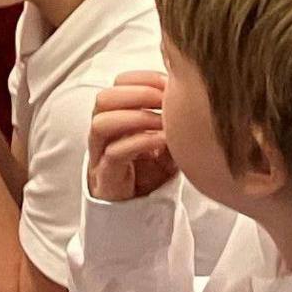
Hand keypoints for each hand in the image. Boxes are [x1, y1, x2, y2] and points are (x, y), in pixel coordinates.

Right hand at [86, 68, 175, 202]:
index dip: (142, 79)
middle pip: (104, 100)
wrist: (139, 211)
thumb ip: (172, 118)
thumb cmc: (151, 171)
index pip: (118, 85)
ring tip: (162, 121)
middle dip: (136, 93)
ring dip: (135, 117)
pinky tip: (160, 141)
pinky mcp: (106, 176)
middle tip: (163, 99)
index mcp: (116, 116)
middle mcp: (104, 133)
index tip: (168, 81)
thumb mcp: (167, 138)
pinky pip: (115, 154)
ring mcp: (101, 154)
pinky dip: (139, 142)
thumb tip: (189, 92)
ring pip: (101, 124)